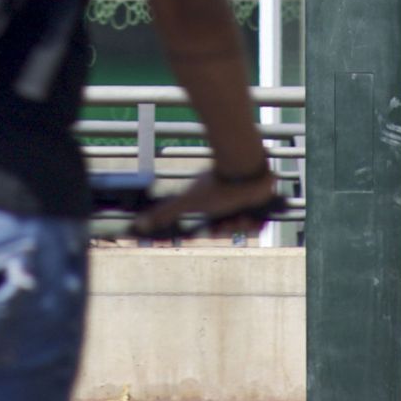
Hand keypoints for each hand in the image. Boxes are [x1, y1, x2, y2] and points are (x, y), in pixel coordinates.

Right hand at [131, 166, 279, 238]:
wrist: (244, 169)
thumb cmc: (217, 186)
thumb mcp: (189, 203)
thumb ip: (165, 213)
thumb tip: (138, 224)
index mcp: (214, 203)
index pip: (216, 226)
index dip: (216, 231)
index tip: (215, 229)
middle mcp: (231, 202)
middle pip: (232, 227)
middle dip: (231, 229)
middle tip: (231, 222)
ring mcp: (247, 201)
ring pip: (248, 225)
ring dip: (245, 225)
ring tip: (243, 216)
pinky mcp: (263, 200)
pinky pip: (263, 220)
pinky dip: (258, 223)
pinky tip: (254, 217)